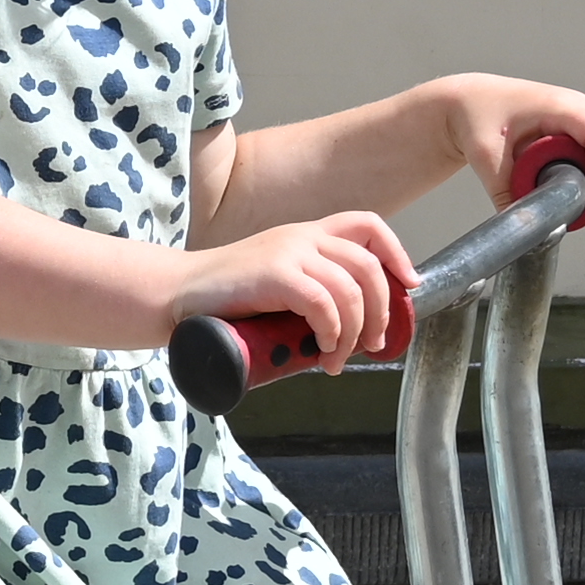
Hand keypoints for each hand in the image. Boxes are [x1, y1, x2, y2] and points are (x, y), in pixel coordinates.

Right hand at [182, 209, 412, 365]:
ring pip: (352, 290)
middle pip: (369, 266)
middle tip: (372, 344)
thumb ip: (307, 291)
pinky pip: (325, 304)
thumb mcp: (273, 283)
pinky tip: (323, 351)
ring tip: (337, 359)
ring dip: (355, 333)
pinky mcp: (274, 274)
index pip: (367, 225)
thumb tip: (347, 332)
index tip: (409, 285)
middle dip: (382, 311)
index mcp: (305, 235)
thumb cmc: (222, 300)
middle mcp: (301, 236)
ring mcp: (288, 252)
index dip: (397, 253)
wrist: (175, 295)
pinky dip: (333, 333)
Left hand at [442, 79, 584, 216]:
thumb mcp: (486, 156)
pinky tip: (579, 193)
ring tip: (581, 206)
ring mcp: (582, 116)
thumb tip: (523, 226)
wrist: (469, 101)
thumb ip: (503, 191)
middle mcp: (579, 107)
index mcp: (560, 107)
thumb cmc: (477, 117)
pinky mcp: (578, 128)